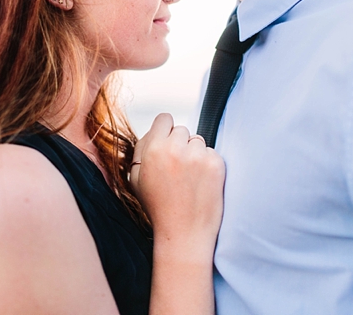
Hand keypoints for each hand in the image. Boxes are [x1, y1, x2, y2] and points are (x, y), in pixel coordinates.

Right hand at [131, 113, 224, 252]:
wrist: (183, 233)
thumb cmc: (158, 207)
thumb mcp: (136, 179)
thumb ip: (142, 150)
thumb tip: (153, 131)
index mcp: (154, 149)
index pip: (164, 119)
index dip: (165, 131)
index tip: (167, 143)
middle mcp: (176, 148)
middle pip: (182, 130)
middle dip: (180, 144)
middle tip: (176, 168)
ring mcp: (198, 155)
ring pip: (198, 140)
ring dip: (194, 153)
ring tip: (188, 178)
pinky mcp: (216, 164)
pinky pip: (211, 153)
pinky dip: (207, 164)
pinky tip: (200, 183)